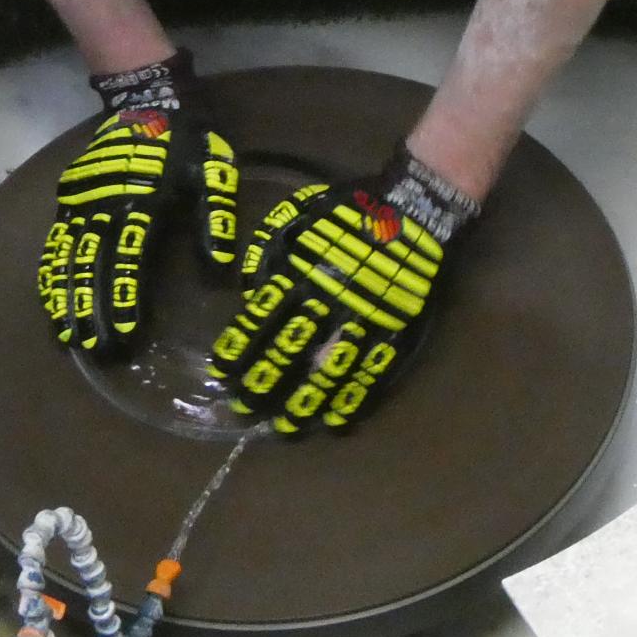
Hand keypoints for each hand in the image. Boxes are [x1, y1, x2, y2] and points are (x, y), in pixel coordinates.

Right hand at [38, 51, 238, 356]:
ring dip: (67, 298)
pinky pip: (56, 241)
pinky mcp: (70, 198)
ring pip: (68, 258)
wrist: (146, 97)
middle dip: (92, 310)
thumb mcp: (213, 171)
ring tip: (69, 337)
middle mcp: (105, 205)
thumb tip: (220, 268)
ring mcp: (82, 202)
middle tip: (95, 350)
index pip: (128, 260)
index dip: (123, 299)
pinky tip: (51, 302)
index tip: (122, 335)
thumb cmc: (186, 141)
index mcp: (143, 202)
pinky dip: (51, 274)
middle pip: (92, 266)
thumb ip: (214, 218)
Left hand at [207, 150, 480, 433]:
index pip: (262, 318)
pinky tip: (336, 421)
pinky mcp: (395, 330)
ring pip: (329, 369)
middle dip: (265, 382)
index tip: (223, 373)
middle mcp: (328, 300)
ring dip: (305, 401)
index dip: (240, 347)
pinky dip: (353, 399)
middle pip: (290, 349)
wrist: (413, 208)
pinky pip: (372, 371)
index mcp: (302, 271)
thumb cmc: (348, 211)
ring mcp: (364, 319)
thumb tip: (247, 291)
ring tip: (286, 428)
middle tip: (245, 409)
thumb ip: (270, 252)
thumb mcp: (297, 215)